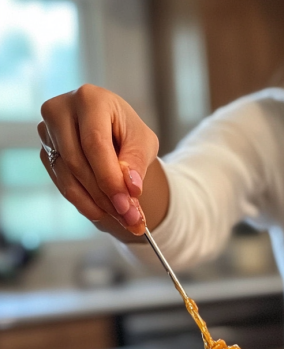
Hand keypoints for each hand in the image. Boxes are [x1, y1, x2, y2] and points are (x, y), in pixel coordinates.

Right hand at [38, 84, 161, 237]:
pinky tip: (104, 213)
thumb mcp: (143, 143)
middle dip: (106, 196)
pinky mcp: (46, 152)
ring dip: (97, 204)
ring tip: (123, 219)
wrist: (113, 132)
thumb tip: (132, 188)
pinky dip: (85, 203)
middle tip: (130, 219)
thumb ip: (137, 163)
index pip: (95, 144)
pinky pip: (63, 184)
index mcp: (89, 99)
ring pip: (69, 177)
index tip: (127, 205)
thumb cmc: (128, 132)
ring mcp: (48, 132)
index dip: (110, 178)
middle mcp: (61, 111)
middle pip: (79, 163)